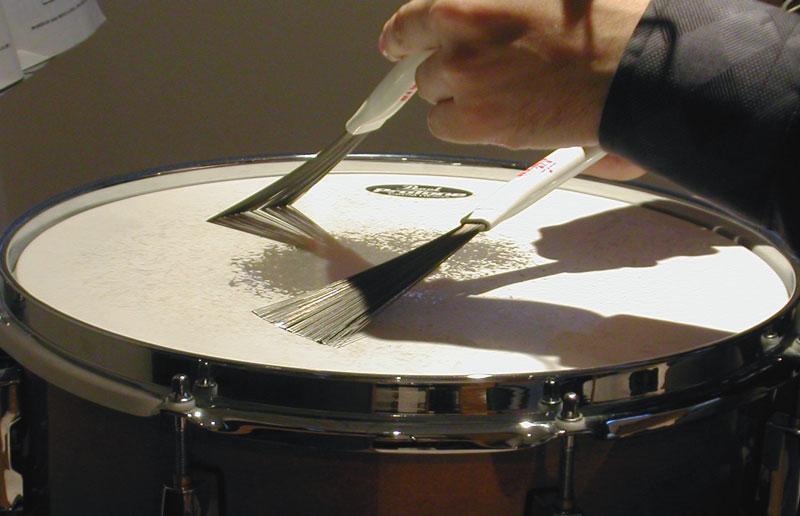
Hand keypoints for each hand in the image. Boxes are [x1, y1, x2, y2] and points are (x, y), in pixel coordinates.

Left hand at [379, 0, 649, 149]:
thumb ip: (499, 5)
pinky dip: (468, 126)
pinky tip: (503, 117)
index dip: (403, 37)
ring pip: (436, 98)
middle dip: (453, 69)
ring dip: (460, 98)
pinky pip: (446, 127)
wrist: (638, 67)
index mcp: (469, 0)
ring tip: (506, 96)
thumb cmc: (607, 22)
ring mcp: (464, 80)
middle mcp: (458, 37)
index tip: (397, 45)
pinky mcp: (478, 120)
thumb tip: (481, 20)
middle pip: (428, 64)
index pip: (412, 21)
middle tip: (486, 74)